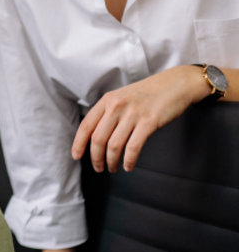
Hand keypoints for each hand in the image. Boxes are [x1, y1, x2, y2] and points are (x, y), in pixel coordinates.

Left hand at [71, 66, 207, 172]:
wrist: (175, 84)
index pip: (86, 125)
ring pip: (114, 145)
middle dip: (95, 157)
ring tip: (113, 168)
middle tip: (98, 168)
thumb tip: (95, 136)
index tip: (76, 156)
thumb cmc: (148, 93)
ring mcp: (133, 114)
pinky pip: (133, 147)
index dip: (78, 143)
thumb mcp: (122, 97)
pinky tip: (128, 166)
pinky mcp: (149, 122)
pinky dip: (128, 160)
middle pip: (97, 139)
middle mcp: (116, 106)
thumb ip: (108, 112)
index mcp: (107, 100)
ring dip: (111, 161)